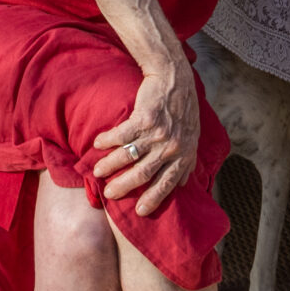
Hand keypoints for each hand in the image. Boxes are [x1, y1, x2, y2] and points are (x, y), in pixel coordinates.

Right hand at [92, 60, 200, 214]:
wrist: (175, 78)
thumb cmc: (184, 108)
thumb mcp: (192, 136)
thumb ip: (187, 160)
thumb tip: (184, 184)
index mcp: (184, 154)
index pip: (168, 183)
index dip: (154, 199)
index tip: (140, 212)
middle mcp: (171, 147)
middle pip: (144, 174)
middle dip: (124, 186)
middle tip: (110, 194)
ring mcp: (158, 133)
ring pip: (129, 157)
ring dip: (110, 165)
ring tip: (97, 171)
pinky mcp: (144, 118)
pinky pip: (121, 135)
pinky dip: (107, 140)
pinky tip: (98, 143)